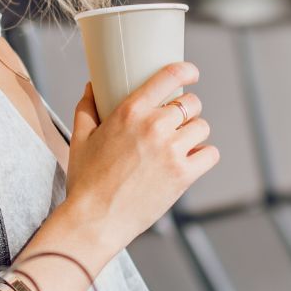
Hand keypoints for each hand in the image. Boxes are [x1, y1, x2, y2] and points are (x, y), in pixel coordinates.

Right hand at [64, 63, 218, 257]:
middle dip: (187, 110)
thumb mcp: (80, 138)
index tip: (191, 73)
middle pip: (191, 103)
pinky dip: (204, 156)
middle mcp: (154, 126)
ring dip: (195, 133)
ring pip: (202, 127)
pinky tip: (192, 160)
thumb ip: (87, 108)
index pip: (169, 76)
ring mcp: (171, 151)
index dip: (187, 70)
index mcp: (130, 112)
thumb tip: (92, 86)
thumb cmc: (86, 181)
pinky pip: (210, 154)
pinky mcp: (183, 175)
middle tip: (178, 122)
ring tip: (182, 143)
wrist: (94, 220)